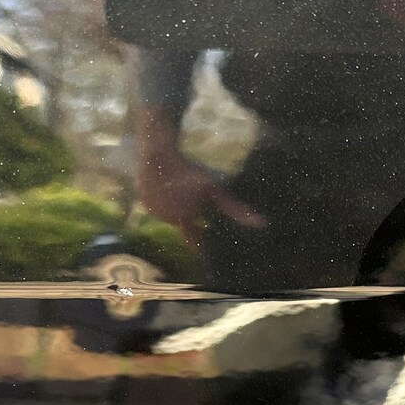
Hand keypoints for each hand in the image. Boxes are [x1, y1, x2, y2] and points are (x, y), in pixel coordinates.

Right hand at [138, 154, 265, 245]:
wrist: (158, 153)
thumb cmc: (189, 171)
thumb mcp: (215, 190)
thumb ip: (235, 209)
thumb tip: (262, 224)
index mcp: (183, 219)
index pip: (194, 239)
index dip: (201, 243)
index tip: (207, 251)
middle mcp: (165, 219)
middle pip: (184, 221)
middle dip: (191, 215)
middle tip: (194, 198)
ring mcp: (152, 210)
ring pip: (171, 212)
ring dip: (177, 205)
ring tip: (180, 189)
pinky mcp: (143, 200)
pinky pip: (158, 203)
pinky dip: (164, 198)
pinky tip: (168, 185)